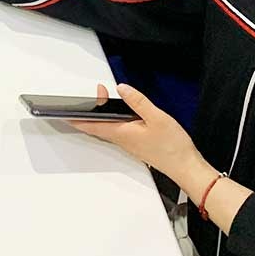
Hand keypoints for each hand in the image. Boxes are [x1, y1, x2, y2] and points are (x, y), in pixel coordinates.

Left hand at [68, 84, 202, 180]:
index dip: (77, 116)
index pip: (92, 125)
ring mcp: (129, 143)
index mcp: (122, 133)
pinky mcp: (137, 145)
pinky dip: (112, 121)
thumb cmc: (173, 147)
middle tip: (92, 95)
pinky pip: (117, 132)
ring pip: (107, 129)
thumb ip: (138, 102)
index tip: (68, 107)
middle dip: (89, 111)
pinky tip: (118, 115)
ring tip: (100, 100)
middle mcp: (122, 140)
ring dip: (100, 116)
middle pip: (97, 126)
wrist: (186, 167)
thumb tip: (122, 88)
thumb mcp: (157, 117)